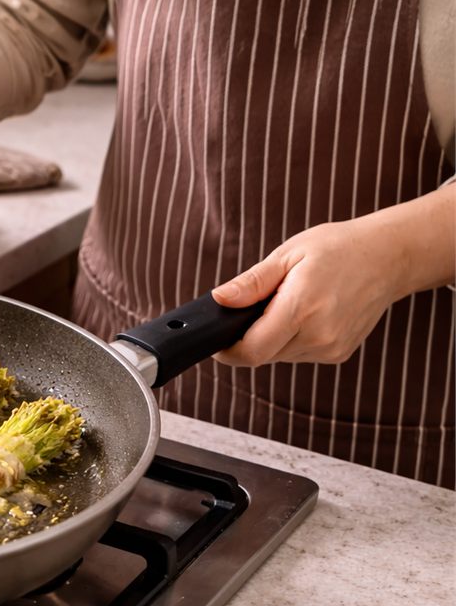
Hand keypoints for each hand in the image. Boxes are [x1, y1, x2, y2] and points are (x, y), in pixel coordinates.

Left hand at [210, 219, 409, 365]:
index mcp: (302, 308)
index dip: (227, 350)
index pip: (251, 351)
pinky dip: (290, 339)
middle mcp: (319, 336)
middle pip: (262, 355)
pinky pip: (298, 354)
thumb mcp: (288, 255)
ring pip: (279, 356)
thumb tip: (219, 299)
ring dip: (269, 338)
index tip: (216, 339)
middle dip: (247, 338)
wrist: (389, 257)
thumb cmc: (338, 248)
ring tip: (284, 304)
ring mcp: (331, 348)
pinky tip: (303, 315)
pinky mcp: (338, 354)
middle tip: (253, 308)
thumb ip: (251, 283)